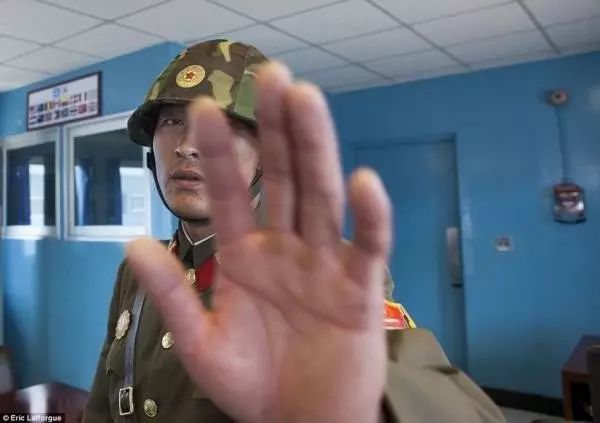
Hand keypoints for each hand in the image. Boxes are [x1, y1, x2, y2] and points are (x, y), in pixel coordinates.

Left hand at [127, 62, 391, 422]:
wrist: (300, 422)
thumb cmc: (254, 383)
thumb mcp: (201, 343)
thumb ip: (174, 295)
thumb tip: (134, 244)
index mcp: (245, 257)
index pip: (230, 195)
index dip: (217, 154)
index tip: (203, 110)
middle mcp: (286, 248)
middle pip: (282, 179)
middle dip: (277, 129)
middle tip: (273, 75)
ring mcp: (325, 263)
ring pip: (321, 197)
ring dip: (316, 149)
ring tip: (307, 98)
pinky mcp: (360, 288)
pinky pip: (368, 248)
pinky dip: (369, 220)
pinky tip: (365, 184)